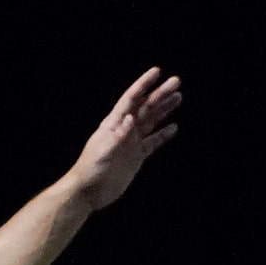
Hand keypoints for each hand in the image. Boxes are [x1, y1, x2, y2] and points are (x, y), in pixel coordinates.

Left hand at [66, 67, 183, 209]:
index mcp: (113, 124)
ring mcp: (130, 143)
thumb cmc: (90, 170)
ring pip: (151, 121)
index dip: (143, 85)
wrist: (87, 193)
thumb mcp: (102, 152)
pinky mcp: (135, 157)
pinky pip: (152, 142)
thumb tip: (131, 118)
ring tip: (178, 98)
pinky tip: (173, 127)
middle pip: (145, 107)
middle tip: (176, 82)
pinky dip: (163, 135)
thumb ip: (117, 136)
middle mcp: (123, 130)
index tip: (157, 71)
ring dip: (164, 109)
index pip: (131, 99)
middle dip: (160, 94)